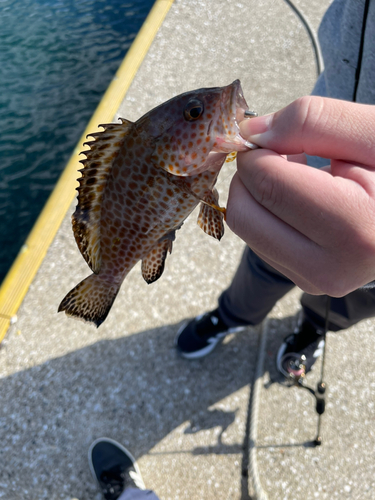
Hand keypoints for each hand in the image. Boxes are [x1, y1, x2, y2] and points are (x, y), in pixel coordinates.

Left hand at [226, 96, 374, 295]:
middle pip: (243, 215)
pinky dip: (269, 212)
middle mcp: (330, 269)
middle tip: (280, 154)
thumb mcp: (372, 134)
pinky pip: (260, 240)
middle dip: (250, 175)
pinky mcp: (306, 280)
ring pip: (247, 230)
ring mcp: (315, 281)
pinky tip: (303, 198)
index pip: (267, 184)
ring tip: (302, 176)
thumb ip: (312, 121)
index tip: (271, 134)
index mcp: (354, 231)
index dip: (257, 151)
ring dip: (259, 193)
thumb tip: (250, 130)